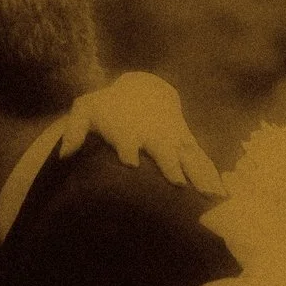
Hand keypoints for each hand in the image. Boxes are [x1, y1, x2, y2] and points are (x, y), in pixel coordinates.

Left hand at [56, 72, 223, 195]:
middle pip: (162, 150)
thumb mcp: (86, 109)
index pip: (127, 139)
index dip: (127, 149)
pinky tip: (221, 194)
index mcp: (128, 129)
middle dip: (169, 164)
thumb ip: (74, 129)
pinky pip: (202, 159)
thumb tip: (64, 154)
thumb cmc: (110, 106)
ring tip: (208, 196)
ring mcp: (173, 139)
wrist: (145, 90)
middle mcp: (153, 134)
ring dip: (198, 175)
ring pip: (188, 157)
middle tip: (177, 183)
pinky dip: (212, 175)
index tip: (130, 161)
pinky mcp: (187, 143)